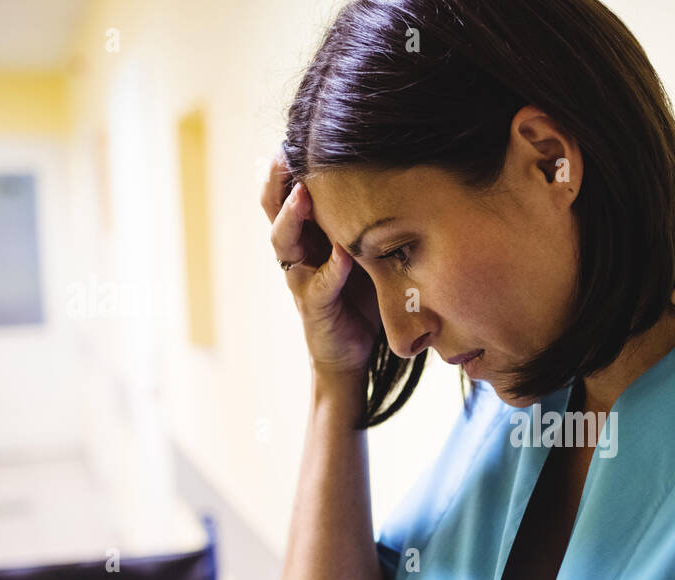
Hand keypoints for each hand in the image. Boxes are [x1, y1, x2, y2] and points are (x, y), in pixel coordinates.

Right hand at [261, 151, 382, 373]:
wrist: (353, 353)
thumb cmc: (361, 295)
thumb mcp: (365, 251)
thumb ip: (367, 221)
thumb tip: (399, 174)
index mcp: (308, 234)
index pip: (289, 191)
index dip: (288, 164)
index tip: (297, 131)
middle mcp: (298, 252)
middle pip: (274, 208)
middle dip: (278, 179)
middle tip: (286, 151)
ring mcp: (302, 279)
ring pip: (284, 242)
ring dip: (293, 217)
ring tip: (304, 194)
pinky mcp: (315, 307)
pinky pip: (319, 285)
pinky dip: (331, 270)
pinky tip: (342, 255)